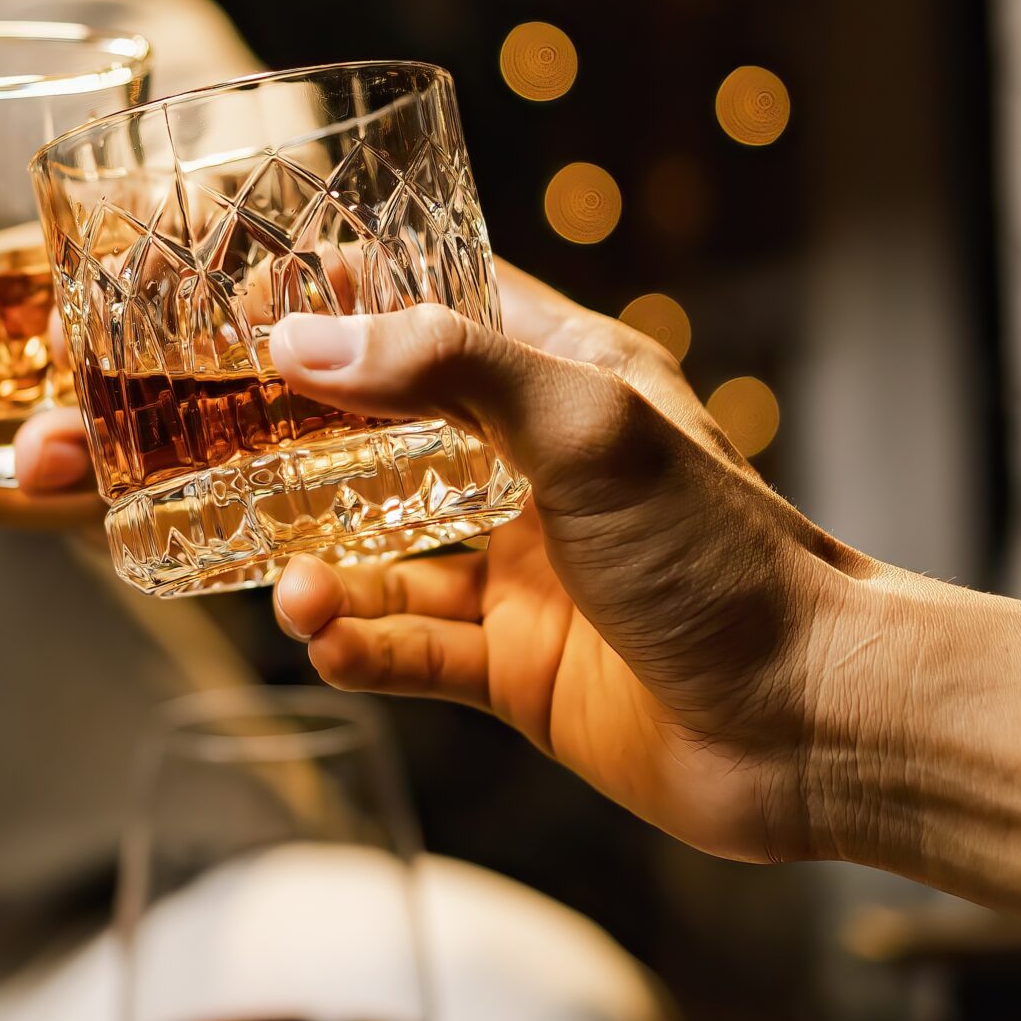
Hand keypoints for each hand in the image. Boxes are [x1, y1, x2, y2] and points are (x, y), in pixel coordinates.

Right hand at [269, 266, 880, 873]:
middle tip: (210, 446)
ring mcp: (524, 573)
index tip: (252, 298)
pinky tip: (325, 642)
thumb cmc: (722, 553)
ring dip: (323, 571)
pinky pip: (410, 650)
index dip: (350, 298)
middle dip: (298, 446)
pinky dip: (360, 646)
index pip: (443, 308)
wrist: (810, 722)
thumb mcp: (582, 425)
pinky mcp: (515, 668)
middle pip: (387, 439)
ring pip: (384, 558)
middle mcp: (536, 471)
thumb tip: (304, 340)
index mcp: (568, 380)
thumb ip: (443, 370)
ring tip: (289, 590)